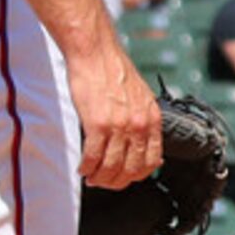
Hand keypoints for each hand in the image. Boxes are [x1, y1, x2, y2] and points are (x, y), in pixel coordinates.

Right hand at [69, 49, 161, 188]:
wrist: (95, 53)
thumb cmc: (112, 71)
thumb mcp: (140, 96)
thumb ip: (143, 119)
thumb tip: (142, 140)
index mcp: (152, 119)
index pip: (152, 161)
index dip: (137, 175)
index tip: (125, 177)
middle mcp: (139, 125)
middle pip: (131, 169)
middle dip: (116, 182)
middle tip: (103, 182)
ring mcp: (119, 125)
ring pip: (111, 167)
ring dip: (99, 178)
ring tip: (90, 177)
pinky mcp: (97, 123)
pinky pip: (93, 156)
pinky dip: (86, 167)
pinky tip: (82, 168)